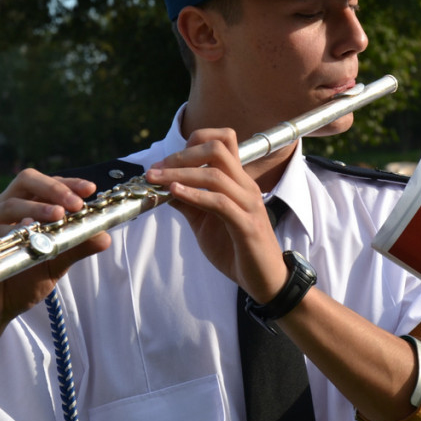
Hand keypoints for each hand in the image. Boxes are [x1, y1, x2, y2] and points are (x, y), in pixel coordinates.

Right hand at [0, 168, 110, 326]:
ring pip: (10, 205)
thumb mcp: (55, 264)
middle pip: (26, 181)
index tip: (90, 189)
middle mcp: (2, 210)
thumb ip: (76, 248)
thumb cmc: (21, 282)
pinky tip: (28, 235)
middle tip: (75, 204)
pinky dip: (12, 231)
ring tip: (58, 216)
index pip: (46, 185)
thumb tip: (105, 237)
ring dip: (36, 209)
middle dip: (53, 189)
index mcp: (23, 208)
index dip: (67, 183)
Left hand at [145, 128, 287, 301]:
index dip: (192, 143)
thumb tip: (162, 188)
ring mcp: (248, 204)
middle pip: (216, 149)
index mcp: (238, 181)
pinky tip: (175, 194)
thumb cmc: (237, 249)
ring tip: (156, 181)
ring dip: (180, 175)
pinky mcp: (247, 226)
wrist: (264, 280)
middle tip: (156, 170)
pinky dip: (195, 195)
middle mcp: (246, 186)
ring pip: (215, 175)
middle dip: (181, 156)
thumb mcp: (204, 222)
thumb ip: (188, 203)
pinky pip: (220, 203)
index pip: (222, 141)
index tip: (164, 162)